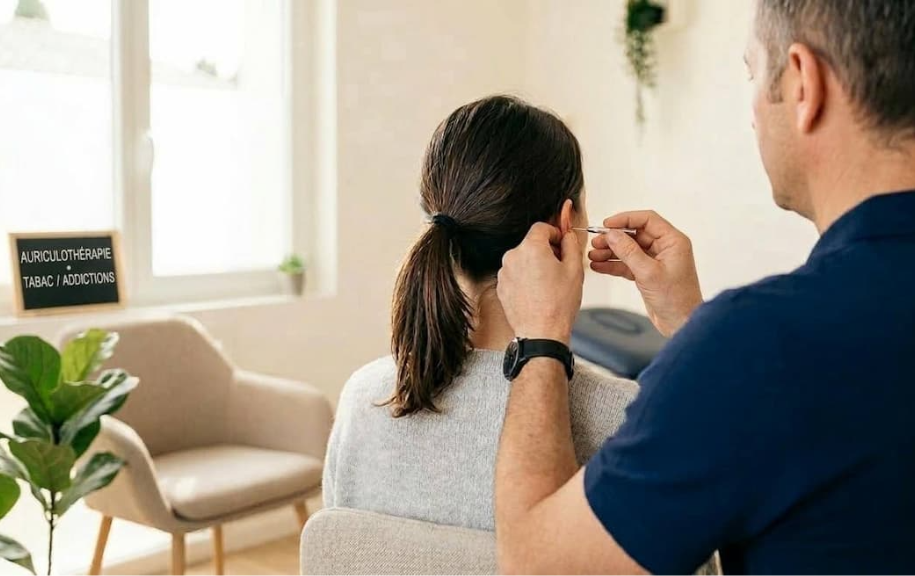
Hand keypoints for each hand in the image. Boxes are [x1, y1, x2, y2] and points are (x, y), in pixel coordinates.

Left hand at [497, 223, 583, 345]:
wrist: (541, 332)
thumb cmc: (558, 304)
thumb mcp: (574, 270)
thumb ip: (571, 245)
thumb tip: (568, 235)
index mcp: (531, 248)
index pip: (541, 227)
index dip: (554, 233)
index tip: (561, 243)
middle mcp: (513, 256)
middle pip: (531, 243)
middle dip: (545, 250)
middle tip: (560, 267)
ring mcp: (504, 272)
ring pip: (522, 259)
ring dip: (535, 264)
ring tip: (548, 284)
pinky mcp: (501, 286)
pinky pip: (515, 274)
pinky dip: (526, 278)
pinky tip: (537, 292)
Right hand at [589, 211, 702, 336]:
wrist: (681, 324)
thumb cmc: (675, 300)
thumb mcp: (648, 273)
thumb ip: (628, 251)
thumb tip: (612, 234)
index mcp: (673, 241)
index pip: (647, 220)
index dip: (625, 219)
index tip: (607, 224)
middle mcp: (665, 248)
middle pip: (635, 234)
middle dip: (614, 238)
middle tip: (596, 242)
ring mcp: (655, 261)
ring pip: (629, 249)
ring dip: (611, 251)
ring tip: (593, 255)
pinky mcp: (647, 274)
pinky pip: (627, 264)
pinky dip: (613, 264)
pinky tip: (599, 266)